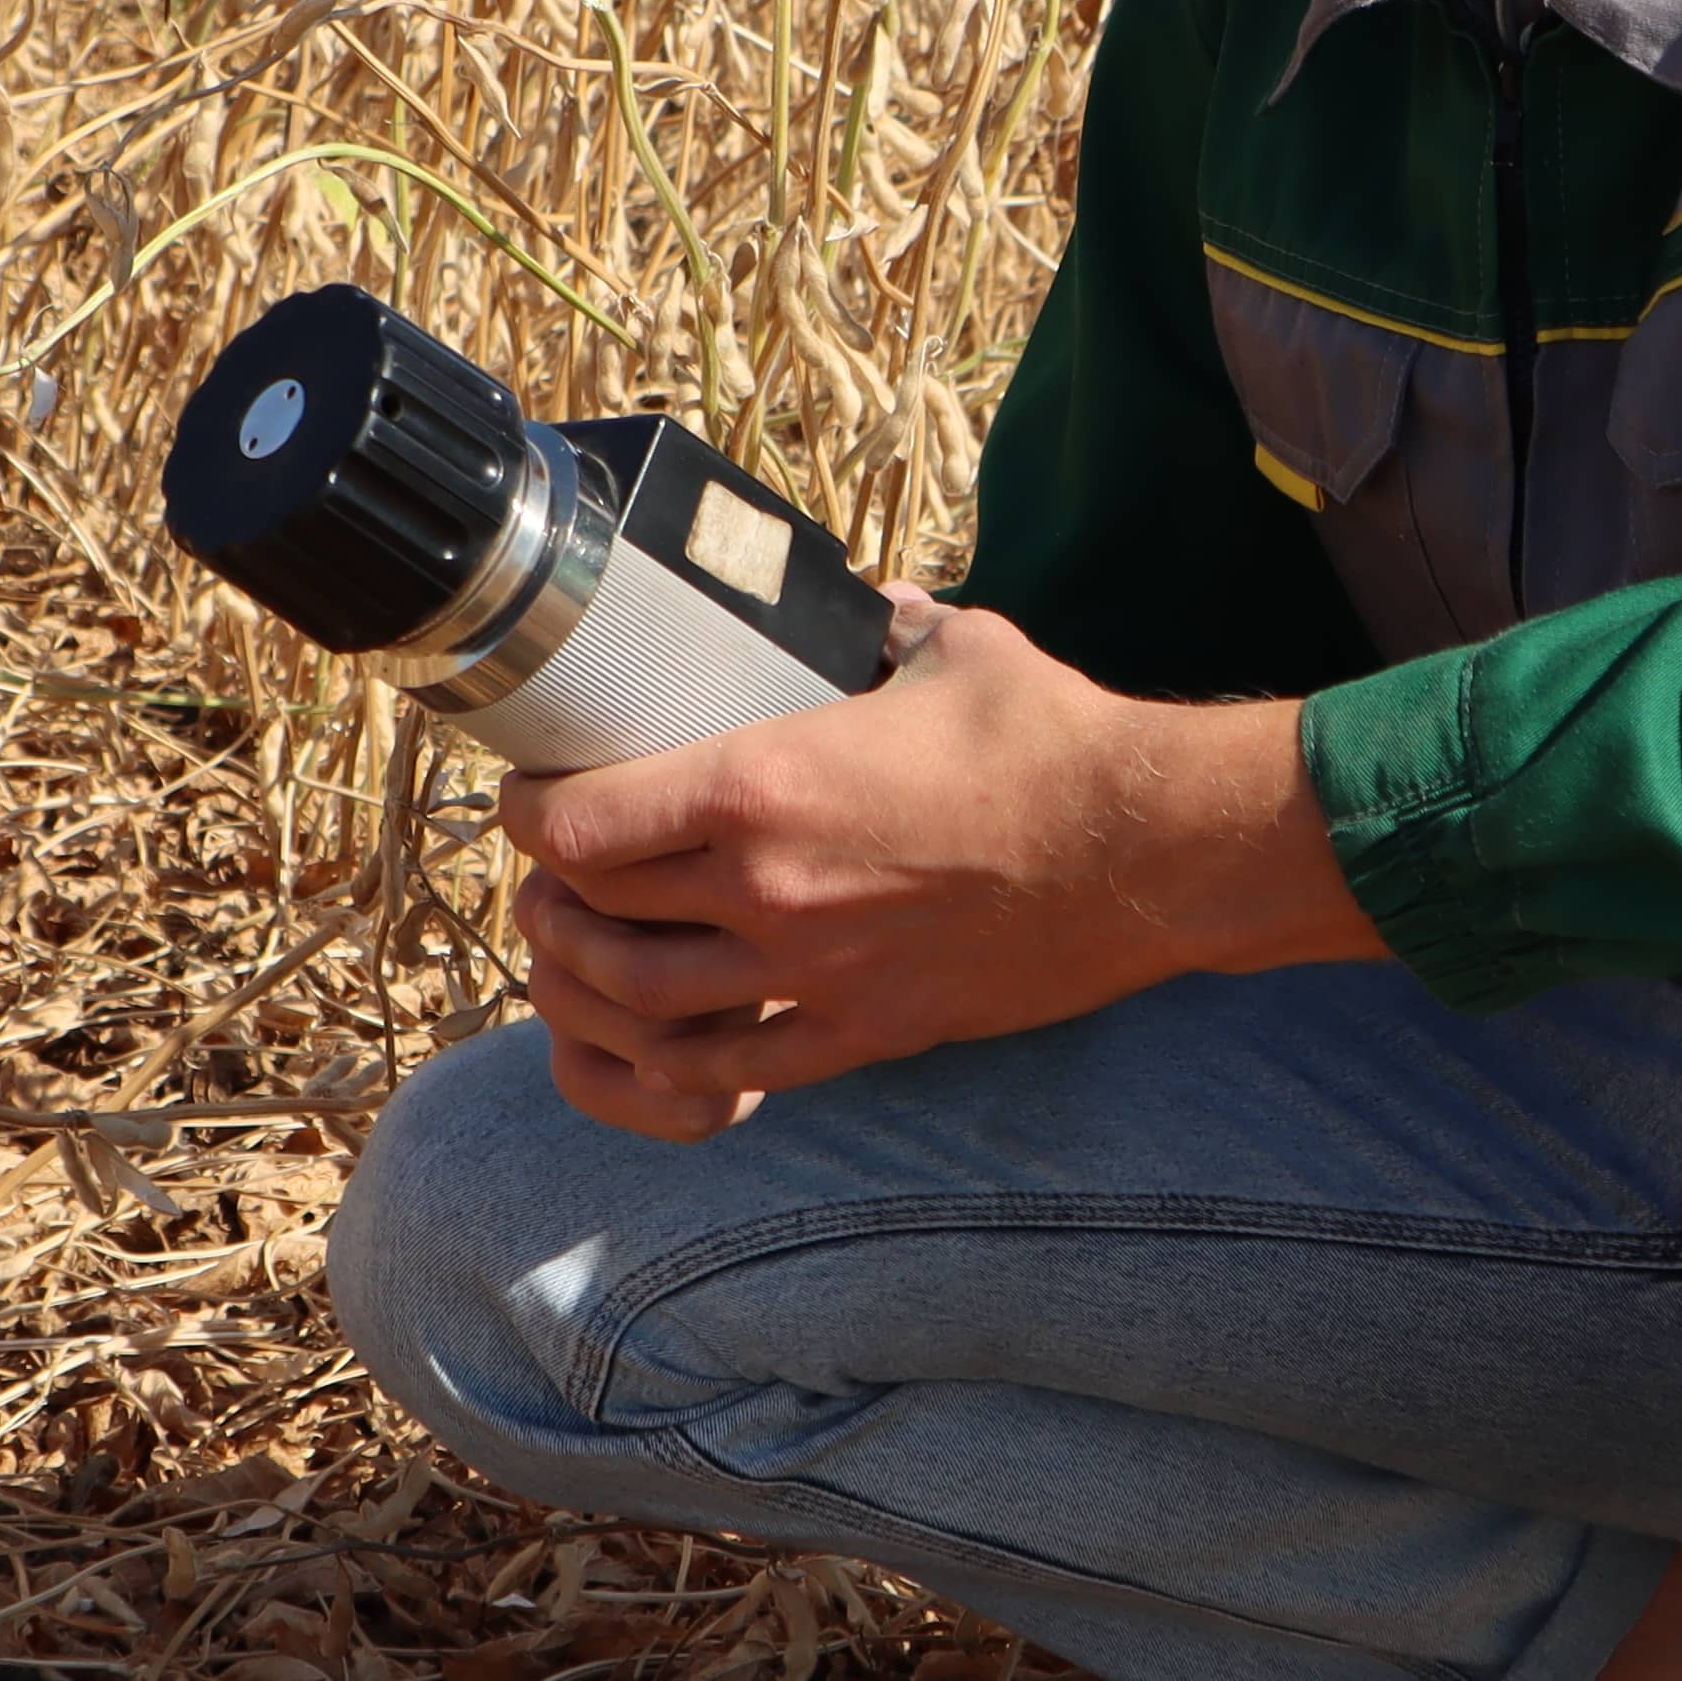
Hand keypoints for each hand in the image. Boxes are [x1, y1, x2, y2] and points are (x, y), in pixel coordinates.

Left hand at [503, 601, 1375, 1138]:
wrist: (1151, 851)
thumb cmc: (1053, 740)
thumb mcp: (951, 646)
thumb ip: (884, 625)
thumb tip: (866, 607)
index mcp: (764, 784)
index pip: (582, 823)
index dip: (530, 812)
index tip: (532, 794)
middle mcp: (767, 890)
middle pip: (594, 913)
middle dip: (550, 893)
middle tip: (553, 871)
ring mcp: (812, 975)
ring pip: (641, 1003)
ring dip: (589, 982)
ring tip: (583, 952)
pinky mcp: (863, 1033)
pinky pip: (730, 1073)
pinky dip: (669, 1066)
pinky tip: (653, 1043)